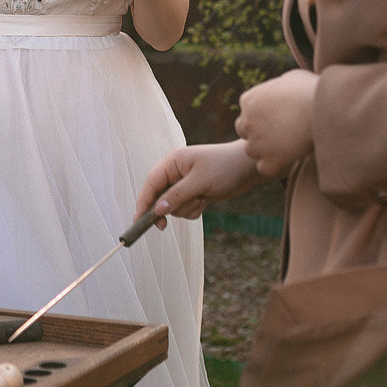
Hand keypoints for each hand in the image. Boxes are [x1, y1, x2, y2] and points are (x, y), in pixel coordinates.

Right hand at [135, 141, 260, 225]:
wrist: (249, 168)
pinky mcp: (194, 193)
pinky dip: (193, 210)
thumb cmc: (225, 168)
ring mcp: (184, 184)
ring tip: (202, 199)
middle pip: (159, 198)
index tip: (138, 221)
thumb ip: (177, 195)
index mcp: (172, 162)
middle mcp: (175, 172)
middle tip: (166, 224)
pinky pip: (185, 209)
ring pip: (173, 206)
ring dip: (186, 209)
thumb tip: (157, 210)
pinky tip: (206, 201)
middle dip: (171, 208)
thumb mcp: (200, 182)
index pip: (151, 184)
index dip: (143, 202)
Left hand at [236, 69, 318, 178]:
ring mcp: (256, 143)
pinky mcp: (270, 161)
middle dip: (259, 134)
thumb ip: (278, 87)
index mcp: (249, 100)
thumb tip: (282, 89)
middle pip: (245, 132)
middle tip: (281, 134)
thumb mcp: (290, 78)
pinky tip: (290, 158)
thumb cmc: (313, 90)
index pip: (247, 113)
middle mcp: (247, 121)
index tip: (279, 119)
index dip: (262, 117)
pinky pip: (265, 168)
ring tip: (288, 146)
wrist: (327, 109)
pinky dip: (275, 165)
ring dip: (266, 150)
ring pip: (253, 151)